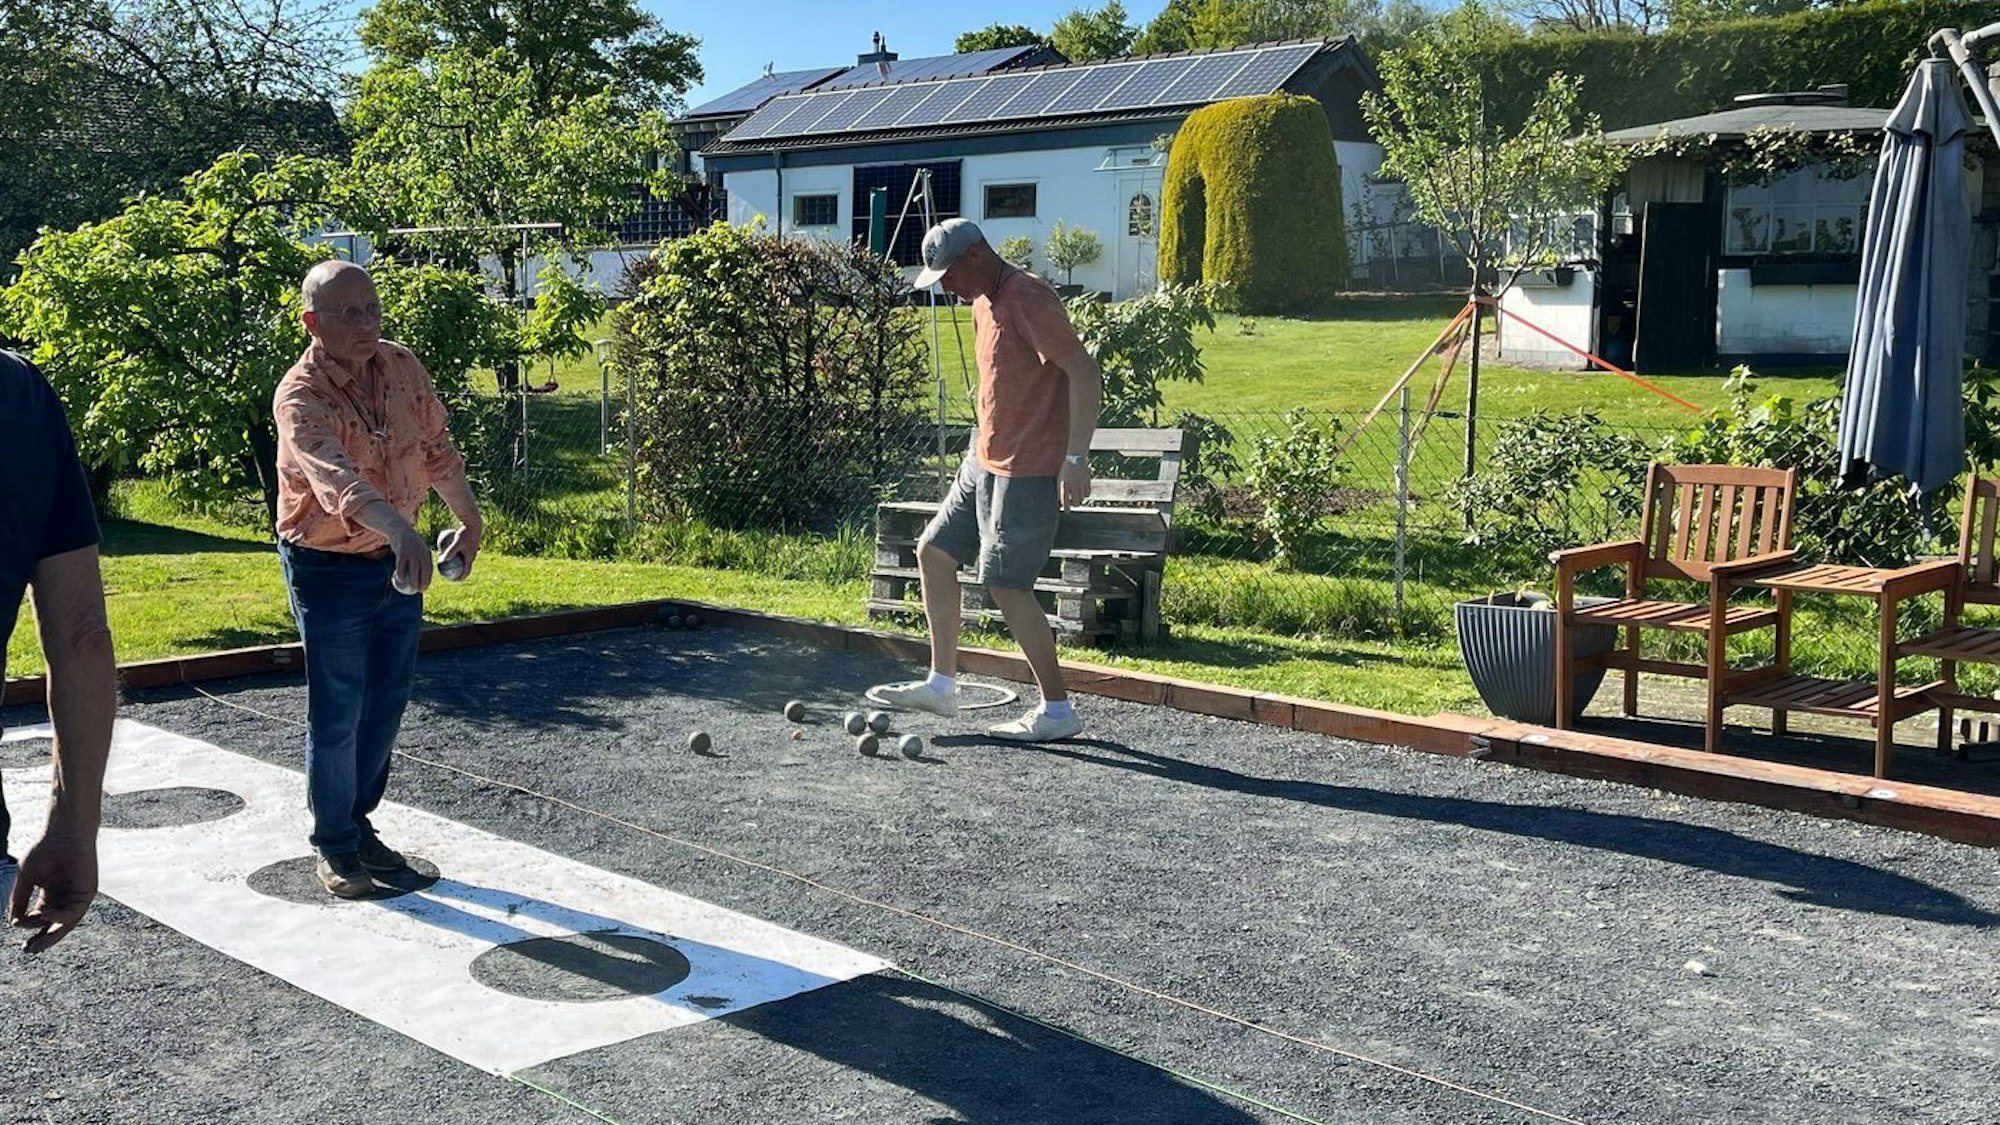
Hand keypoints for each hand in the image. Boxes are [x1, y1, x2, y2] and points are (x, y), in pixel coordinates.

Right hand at [10, 827, 98, 953]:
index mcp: (50, 894)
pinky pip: (74, 912)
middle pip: (55, 925)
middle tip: (28, 950)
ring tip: (35, 944)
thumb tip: (13, 924)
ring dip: (51, 935)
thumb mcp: (27, 879)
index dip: (29, 926)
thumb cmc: (45, 850)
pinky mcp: (87, 893)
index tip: (16, 926)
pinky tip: (44, 915)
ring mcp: (77, 896)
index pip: (40, 918)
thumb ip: (19, 901)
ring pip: (66, 923)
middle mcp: (64, 897)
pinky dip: (58, 917)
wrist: (64, 833)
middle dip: (42, 939)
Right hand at [390, 524, 432, 592]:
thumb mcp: (420, 549)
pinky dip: (401, 574)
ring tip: (411, 588)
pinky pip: (401, 566)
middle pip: (423, 572)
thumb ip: (422, 559)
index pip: (429, 569)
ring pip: (413, 571)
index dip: (428, 580)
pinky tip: (400, 580)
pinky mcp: (402, 553)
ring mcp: (412, 554)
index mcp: (427, 554)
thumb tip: (422, 573)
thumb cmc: (410, 543)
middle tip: (419, 590)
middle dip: (422, 583)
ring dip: (413, 581)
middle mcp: (421, 554)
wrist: (400, 530)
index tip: (425, 587)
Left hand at [445, 523, 481, 579]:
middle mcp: (472, 555)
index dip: (460, 578)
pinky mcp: (469, 545)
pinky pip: (462, 553)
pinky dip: (456, 555)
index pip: (466, 571)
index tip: (453, 580)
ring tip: (448, 566)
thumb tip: (441, 561)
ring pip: (463, 560)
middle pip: (465, 567)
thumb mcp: (457, 542)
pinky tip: (448, 552)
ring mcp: (471, 551)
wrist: (473, 523)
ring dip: (457, 564)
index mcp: (470, 557)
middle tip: (449, 575)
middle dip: (458, 573)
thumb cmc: (465, 532)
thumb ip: (450, 552)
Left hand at [1058, 460, 1091, 509]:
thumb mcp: (1060, 478)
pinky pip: (1087, 493)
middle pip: (1075, 502)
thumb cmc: (1066, 469)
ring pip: (1082, 499)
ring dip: (1079, 500)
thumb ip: (1061, 489)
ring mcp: (1081, 484)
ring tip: (1077, 498)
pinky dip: (1085, 495)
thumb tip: (1061, 501)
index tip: (1066, 510)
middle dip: (1073, 505)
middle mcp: (1073, 486)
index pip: (1065, 501)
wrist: (1076, 458)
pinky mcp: (1087, 482)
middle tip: (1072, 504)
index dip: (1066, 508)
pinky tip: (1082, 493)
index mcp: (1064, 485)